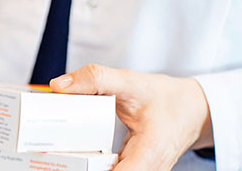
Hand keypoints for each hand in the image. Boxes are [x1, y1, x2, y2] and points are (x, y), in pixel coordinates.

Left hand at [49, 64, 213, 169]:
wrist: (191, 109)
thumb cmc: (166, 98)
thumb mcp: (132, 83)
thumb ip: (96, 79)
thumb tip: (59, 85)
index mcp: (149, 154)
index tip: (61, 164)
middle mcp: (147, 170)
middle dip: (77, 167)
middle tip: (49, 156)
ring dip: (81, 166)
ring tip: (55, 157)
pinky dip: (90, 166)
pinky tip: (68, 157)